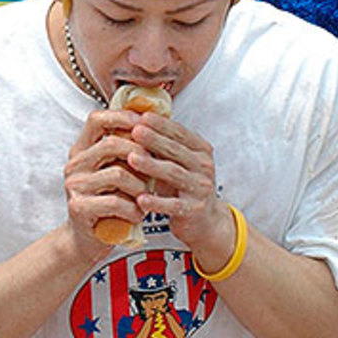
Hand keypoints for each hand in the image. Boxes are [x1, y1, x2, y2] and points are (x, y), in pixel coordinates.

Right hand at [63, 109, 147, 257]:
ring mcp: (74, 186)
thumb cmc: (108, 204)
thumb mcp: (113, 172)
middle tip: (153, 169)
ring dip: (141, 187)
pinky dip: (134, 209)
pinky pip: (115, 202)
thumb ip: (124, 153)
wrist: (87, 239)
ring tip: (145, 198)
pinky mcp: (79, 207)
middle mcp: (74, 165)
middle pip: (112, 144)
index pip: (96, 119)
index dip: (121, 116)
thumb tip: (154, 127)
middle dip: (140, 155)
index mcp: (81, 151)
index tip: (143, 122)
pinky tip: (137, 214)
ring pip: (118, 174)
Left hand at [123, 112, 231, 253]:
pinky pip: (173, 205)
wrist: (206, 221)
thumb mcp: (180, 162)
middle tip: (134, 131)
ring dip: (151, 165)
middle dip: (154, 139)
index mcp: (201, 151)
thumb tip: (135, 120)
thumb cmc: (184, 186)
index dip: (161, 124)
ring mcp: (200, 189)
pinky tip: (140, 199)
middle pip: (175, 151)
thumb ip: (164, 145)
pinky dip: (156, 202)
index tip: (142, 116)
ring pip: (173, 174)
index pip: (180, 133)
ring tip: (131, 158)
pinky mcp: (193, 210)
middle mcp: (204, 167)